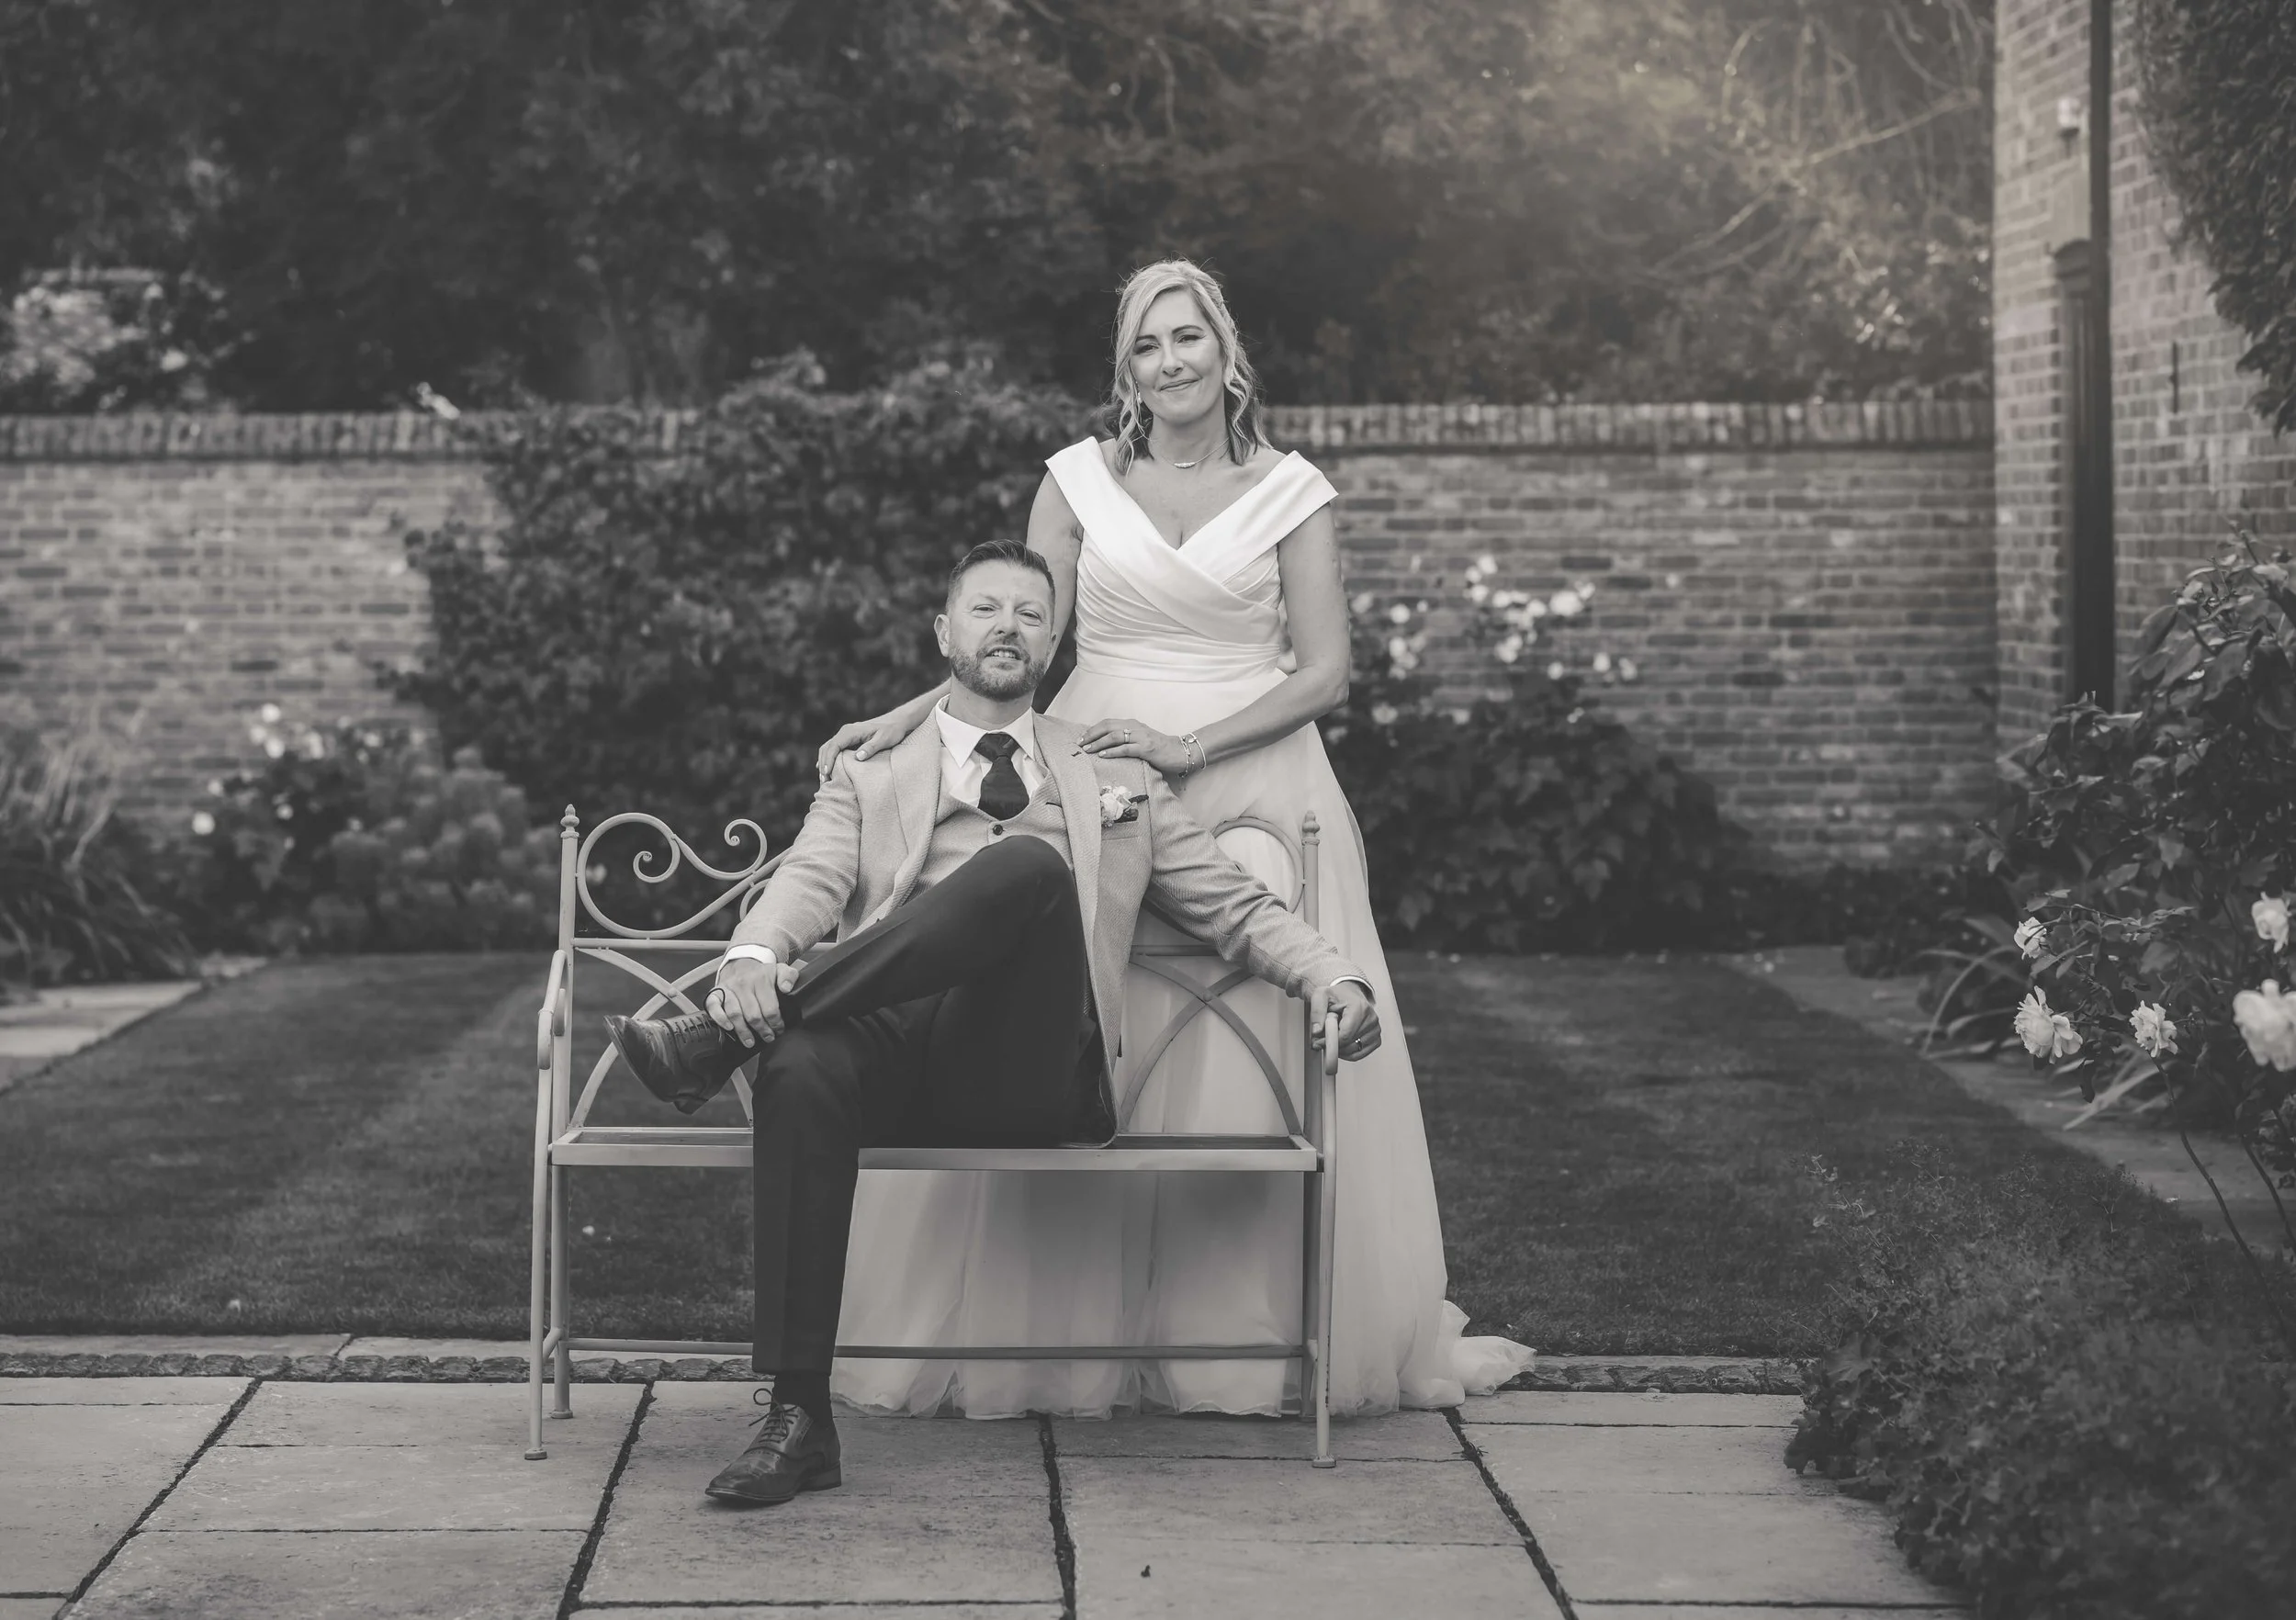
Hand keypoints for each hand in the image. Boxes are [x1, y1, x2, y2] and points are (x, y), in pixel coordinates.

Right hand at [709, 959, 800, 1047]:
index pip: (770, 1008)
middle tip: (768, 1037)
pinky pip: (714, 1006)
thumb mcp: (780, 969)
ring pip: (735, 1014)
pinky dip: (720, 1018)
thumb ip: (789, 977)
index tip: (779, 1029)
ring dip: (743, 1031)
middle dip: (762, 1030)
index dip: (776, 1023)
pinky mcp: (716, 992)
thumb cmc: (761, 973)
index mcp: (761, 979)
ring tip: (750, 1041)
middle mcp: (743, 984)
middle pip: (753, 1015)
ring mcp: (728, 988)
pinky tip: (728, 1028)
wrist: (741, 964)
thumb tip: (787, 988)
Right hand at [815, 714, 908, 780]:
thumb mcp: (884, 739)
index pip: (834, 745)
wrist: (896, 722)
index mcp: (851, 731)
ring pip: (828, 748)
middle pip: (827, 748)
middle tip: (824, 781)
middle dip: (824, 764)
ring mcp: (845, 735)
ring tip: (824, 780)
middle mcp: (845, 731)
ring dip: (824, 763)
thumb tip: (857, 757)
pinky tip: (826, 771)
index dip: (829, 760)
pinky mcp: (848, 740)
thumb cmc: (891, 731)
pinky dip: (828, 759)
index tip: (827, 773)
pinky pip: (833, 749)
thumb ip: (871, 748)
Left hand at [1075, 717, 1192, 776]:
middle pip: (1107, 726)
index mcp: (1133, 724)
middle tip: (1079, 743)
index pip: (1108, 723)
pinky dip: (1112, 752)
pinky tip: (1103, 756)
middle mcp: (1135, 727)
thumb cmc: (1159, 749)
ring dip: (1098, 743)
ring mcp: (1141, 737)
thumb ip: (1126, 739)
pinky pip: (1126, 748)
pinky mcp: (1147, 748)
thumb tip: (1105, 746)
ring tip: (1087, 750)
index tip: (1081, 738)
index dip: (1093, 729)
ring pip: (1114, 736)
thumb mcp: (1140, 740)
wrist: (1181, 752)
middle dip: (1091, 735)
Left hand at [1309, 982, 1381, 1062]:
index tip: (1318, 1041)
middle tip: (1325, 1035)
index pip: (1345, 1035)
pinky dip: (1349, 1053)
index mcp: (1359, 1008)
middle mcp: (1371, 1018)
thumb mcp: (1320, 996)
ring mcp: (1375, 1029)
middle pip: (1349, 1044)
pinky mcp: (1376, 1037)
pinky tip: (1343, 1043)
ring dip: (1341, 1048)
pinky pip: (1361, 1053)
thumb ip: (1317, 1011)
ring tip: (1336, 1034)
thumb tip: (1316, 1031)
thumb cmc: (1336, 995)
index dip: (1329, 1042)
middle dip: (1334, 1044)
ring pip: (1355, 1051)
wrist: (1348, 993)